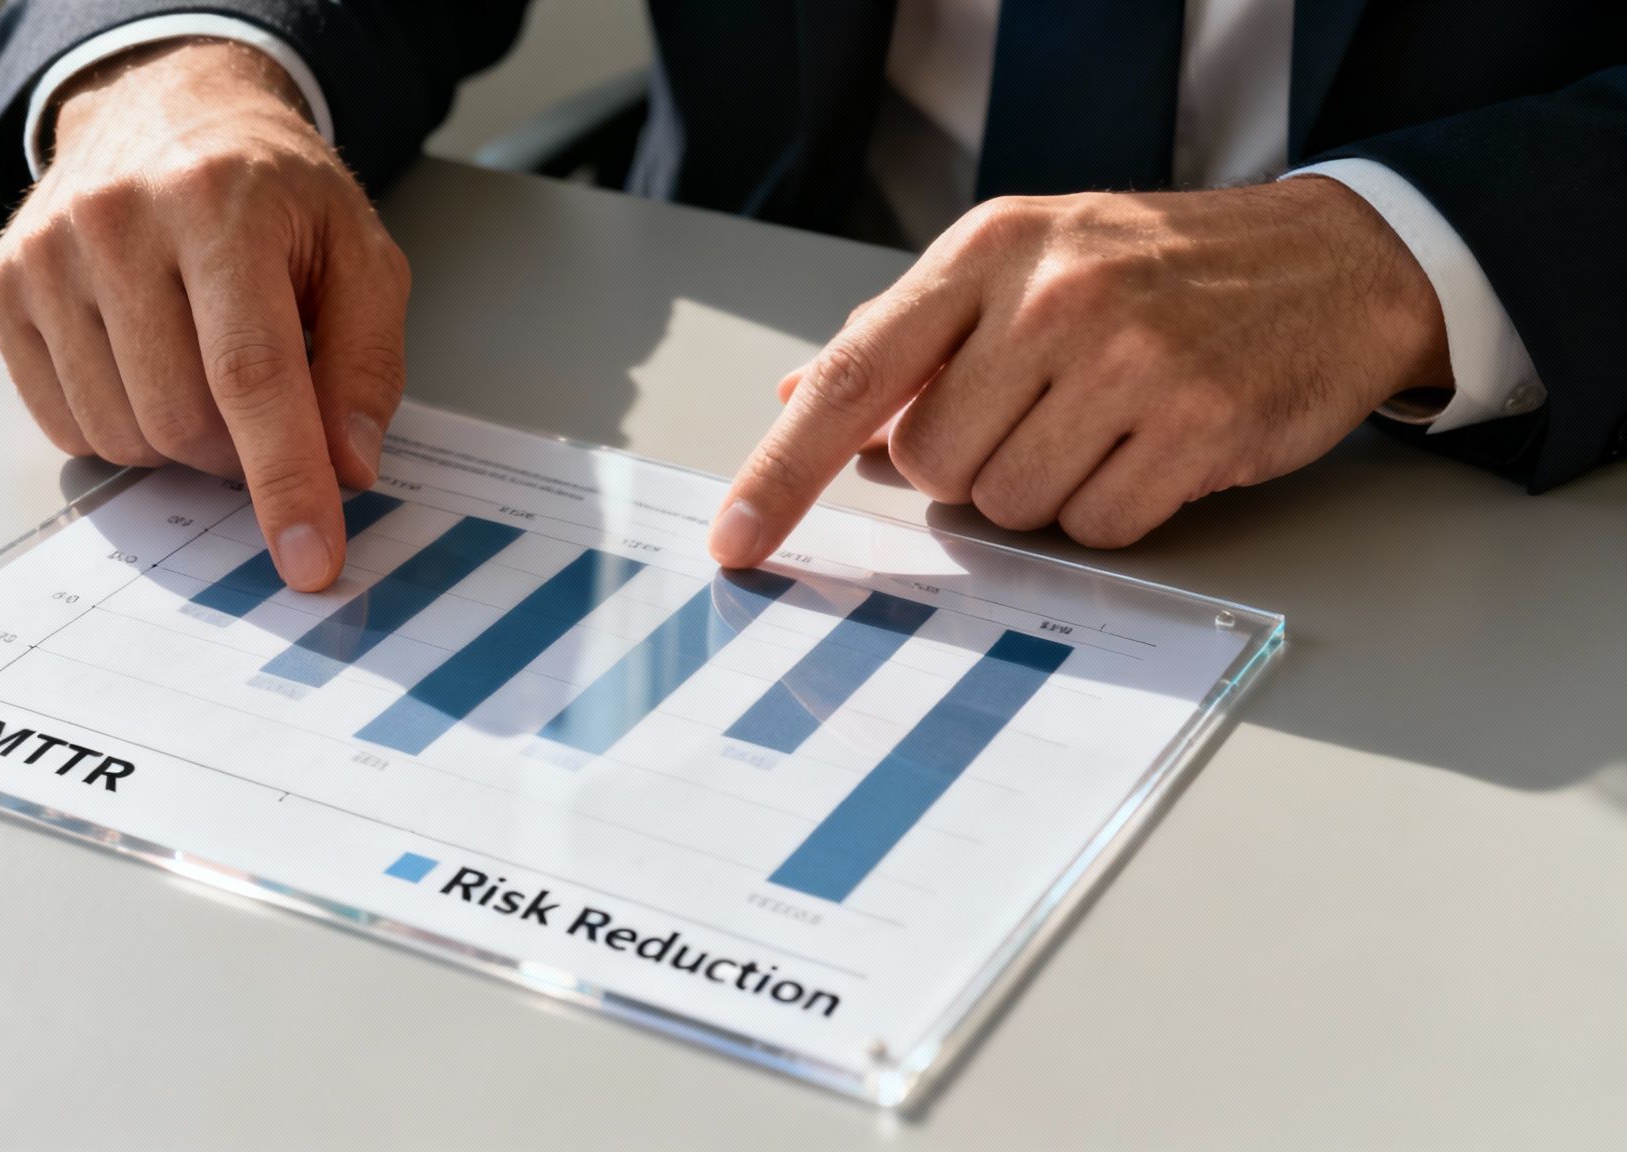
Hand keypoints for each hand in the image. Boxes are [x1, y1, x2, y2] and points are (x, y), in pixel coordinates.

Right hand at [0, 39, 410, 590]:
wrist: (168, 109)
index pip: (251, 375)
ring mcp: (47, 254)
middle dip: (238, 456)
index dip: (284, 480)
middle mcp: (116, 220)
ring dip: (180, 444)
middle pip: (179, 421)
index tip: (310, 561)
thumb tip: (348, 470)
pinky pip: (64, 423)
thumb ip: (366, 363)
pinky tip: (151, 368)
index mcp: (218, 203)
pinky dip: (122, 427)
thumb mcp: (358, 254)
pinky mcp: (3, 286)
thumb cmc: (271, 193)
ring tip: (206, 372)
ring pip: (119, 434)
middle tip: (266, 415)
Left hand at [708, 177, 1452, 561]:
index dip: (782, 468)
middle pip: (932, 464)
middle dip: (970, 464)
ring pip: (1009, 506)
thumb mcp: (1022, 262)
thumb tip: (799, 395)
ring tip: (1105, 419)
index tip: (735, 540)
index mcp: (987, 251)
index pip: (854, 374)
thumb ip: (911, 335)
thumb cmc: (1156, 268)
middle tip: (1040, 411)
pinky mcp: (1198, 427)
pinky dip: (1114, 509)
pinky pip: (1097, 529)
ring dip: (1046, 487)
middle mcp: (1050, 299)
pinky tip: (1154, 447)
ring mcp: (1129, 362)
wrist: (1329, 261)